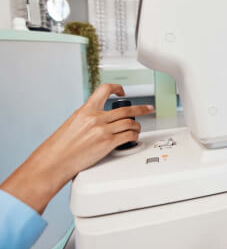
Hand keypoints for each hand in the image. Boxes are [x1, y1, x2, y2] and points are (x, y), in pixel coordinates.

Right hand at [0, 84, 153, 213]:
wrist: (56, 160)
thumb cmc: (61, 145)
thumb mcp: (73, 122)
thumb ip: (88, 116)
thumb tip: (100, 115)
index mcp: (86, 110)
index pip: (104, 90)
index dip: (117, 88)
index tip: (123, 91)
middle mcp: (96, 118)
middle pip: (126, 109)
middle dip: (141, 109)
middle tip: (148, 108)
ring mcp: (103, 130)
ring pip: (130, 123)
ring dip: (137, 126)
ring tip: (137, 128)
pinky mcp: (108, 143)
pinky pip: (128, 136)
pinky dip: (134, 136)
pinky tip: (133, 137)